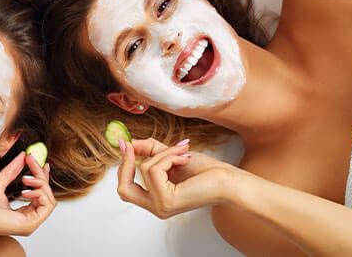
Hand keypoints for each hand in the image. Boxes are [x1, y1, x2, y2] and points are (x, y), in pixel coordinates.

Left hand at [0, 151, 55, 236]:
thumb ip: (11, 171)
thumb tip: (22, 156)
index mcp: (21, 214)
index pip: (40, 196)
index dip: (43, 178)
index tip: (43, 164)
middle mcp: (28, 219)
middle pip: (47, 195)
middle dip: (41, 175)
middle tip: (31, 160)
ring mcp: (30, 223)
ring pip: (50, 199)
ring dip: (40, 183)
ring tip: (25, 179)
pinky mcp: (30, 224)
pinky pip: (48, 206)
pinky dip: (40, 193)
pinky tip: (25, 189)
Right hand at [116, 138, 237, 218]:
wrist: (228, 180)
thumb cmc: (207, 172)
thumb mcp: (171, 157)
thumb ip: (149, 151)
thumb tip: (127, 143)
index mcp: (156, 200)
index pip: (126, 189)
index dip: (123, 167)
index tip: (124, 144)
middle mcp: (156, 207)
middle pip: (123, 189)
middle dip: (126, 164)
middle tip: (129, 145)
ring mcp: (161, 206)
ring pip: (145, 169)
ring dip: (163, 154)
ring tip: (181, 152)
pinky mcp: (167, 201)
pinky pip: (155, 169)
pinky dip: (168, 157)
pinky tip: (184, 158)